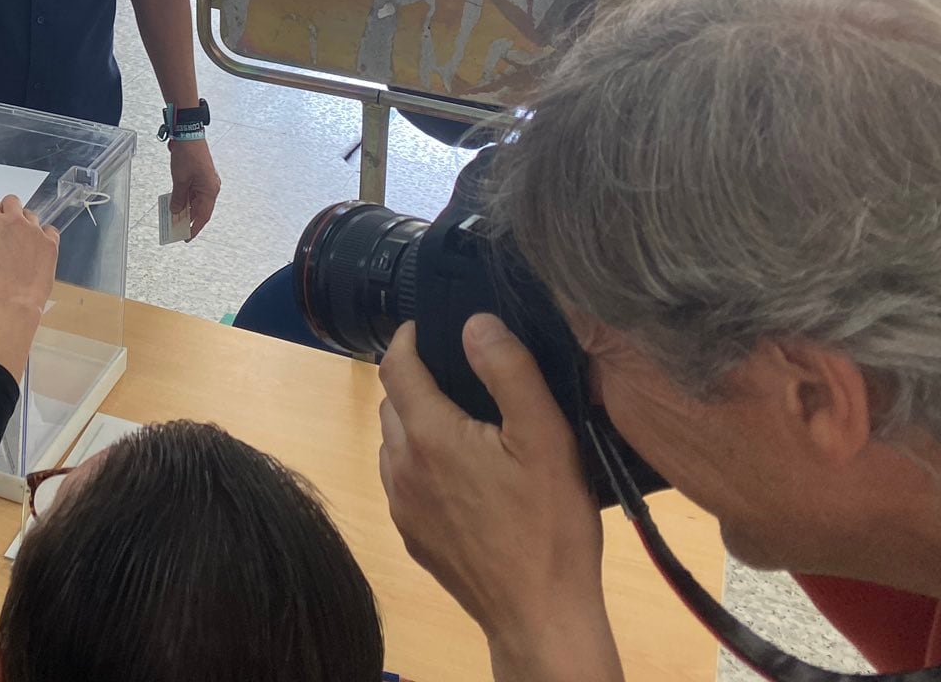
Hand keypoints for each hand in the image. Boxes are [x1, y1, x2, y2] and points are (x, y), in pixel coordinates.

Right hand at [0, 195, 59, 379]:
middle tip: (6, 227)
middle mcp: (15, 222)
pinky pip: (50, 230)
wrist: (15, 304)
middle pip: (12, 201)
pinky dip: (44, 236)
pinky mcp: (50, 243)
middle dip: (8, 210)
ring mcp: (35, 231)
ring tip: (22, 241)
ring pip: (31, 215)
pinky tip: (38, 248)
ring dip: (25, 224)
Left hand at [167, 138, 220, 237]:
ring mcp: (205, 182)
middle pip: (200, 209)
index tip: (186, 237)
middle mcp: (210, 187)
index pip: (203, 216)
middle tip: (176, 229)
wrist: (189, 135)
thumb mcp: (180, 180)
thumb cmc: (188, 155)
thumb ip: (178, 198)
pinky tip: (175, 204)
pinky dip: (184, 199)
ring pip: (195, 201)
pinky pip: (192, 192)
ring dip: (185, 209)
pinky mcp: (199, 176)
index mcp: (210, 190)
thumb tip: (176, 211)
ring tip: (173, 218)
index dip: (195, 228)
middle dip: (188, 219)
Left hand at [377, 317, 618, 679]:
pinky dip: (421, 466)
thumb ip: (509, 371)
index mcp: (427, 434)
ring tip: (465, 427)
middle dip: (416, 381)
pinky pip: (404, 483)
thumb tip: (474, 323)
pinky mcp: (412, 536)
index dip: (408, 339)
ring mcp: (402, 505)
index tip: (428, 327)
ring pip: (394, 444)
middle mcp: (400, 466)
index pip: (395, 366)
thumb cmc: (548, 526)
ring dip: (417, 426)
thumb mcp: (544, 437)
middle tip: (460, 378)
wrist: (540, 616)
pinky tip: (464, 479)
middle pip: (392, 403)